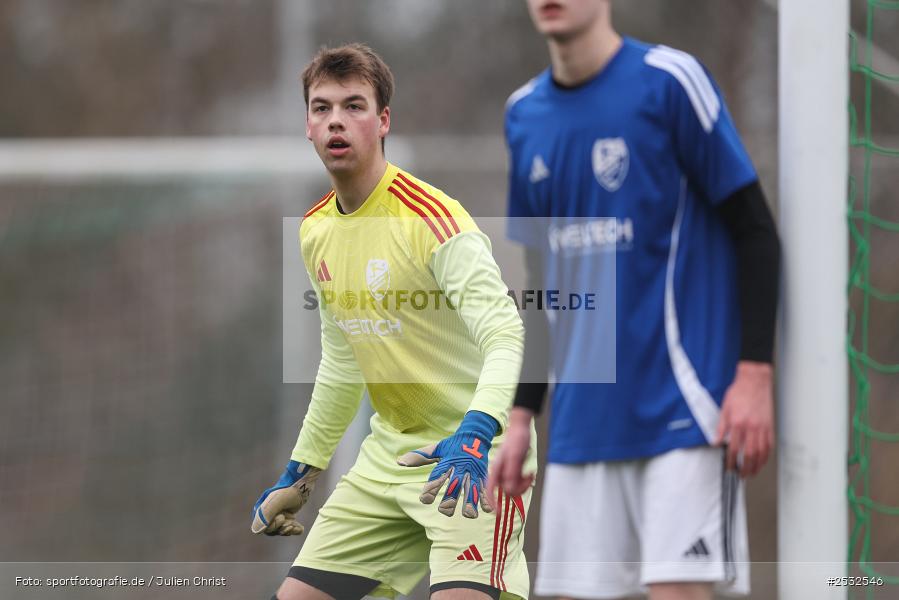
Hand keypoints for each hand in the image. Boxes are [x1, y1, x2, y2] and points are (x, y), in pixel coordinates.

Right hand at [251, 460, 321, 535]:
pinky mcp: (288, 515)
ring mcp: (278, 514)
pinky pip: (289, 528)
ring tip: (296, 524)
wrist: (303, 482)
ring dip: (289, 529)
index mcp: (261, 510)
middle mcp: (268, 514)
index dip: (273, 526)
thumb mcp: (277, 501)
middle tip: (291, 521)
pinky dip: (295, 529)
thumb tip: (257, 531)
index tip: (282, 516)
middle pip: (273, 531)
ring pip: (281, 530)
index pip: (264, 528)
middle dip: (283, 529)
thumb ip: (266, 514)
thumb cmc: (289, 489)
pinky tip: (300, 528)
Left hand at [397, 410, 496, 517]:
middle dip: (450, 500)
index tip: (424, 499)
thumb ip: (418, 457)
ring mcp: (472, 472)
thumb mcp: (436, 449)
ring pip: (472, 489)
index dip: (431, 488)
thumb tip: (398, 462)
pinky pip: (486, 488)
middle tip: (444, 511)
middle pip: (455, 486)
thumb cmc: (452, 445)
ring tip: (468, 514)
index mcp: (447, 462)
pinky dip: (487, 499)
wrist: (475, 434)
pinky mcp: (483, 475)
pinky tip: (488, 510)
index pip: (437, 476)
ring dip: (470, 502)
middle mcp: (460, 468)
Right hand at [487, 407, 533, 508]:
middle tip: (527, 478)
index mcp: (496, 470)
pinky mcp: (514, 472)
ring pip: (514, 488)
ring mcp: (507, 473)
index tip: (498, 513)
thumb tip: (508, 490)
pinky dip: (525, 481)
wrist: (521, 430)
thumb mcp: (515, 456)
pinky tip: (529, 473)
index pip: (489, 491)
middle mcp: (500, 473)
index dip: (492, 503)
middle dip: (519, 488)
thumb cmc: (516, 440)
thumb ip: (511, 473)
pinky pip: (519, 483)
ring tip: (529, 475)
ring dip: (524, 485)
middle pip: (507, 491)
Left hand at [715, 361, 774, 477]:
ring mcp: (762, 427)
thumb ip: (721, 427)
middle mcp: (751, 427)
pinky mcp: (769, 425)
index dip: (731, 461)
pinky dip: (766, 455)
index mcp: (738, 423)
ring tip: (752, 472)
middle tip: (742, 475)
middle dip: (745, 468)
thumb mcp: (724, 408)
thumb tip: (716, 442)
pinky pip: (769, 444)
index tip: (729, 467)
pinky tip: (762, 460)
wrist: (754, 380)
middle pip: (749, 454)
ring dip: (757, 465)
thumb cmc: (739, 391)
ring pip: (761, 452)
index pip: (734, 448)